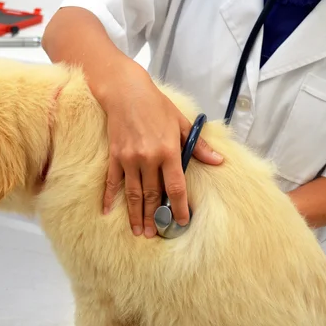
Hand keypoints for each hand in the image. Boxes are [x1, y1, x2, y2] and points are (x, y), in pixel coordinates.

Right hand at [98, 62, 223, 237]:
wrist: (125, 91)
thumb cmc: (155, 105)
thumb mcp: (181, 122)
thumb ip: (198, 146)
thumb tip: (218, 161)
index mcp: (168, 151)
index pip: (176, 187)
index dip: (179, 207)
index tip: (182, 221)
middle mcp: (148, 158)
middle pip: (153, 195)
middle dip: (154, 217)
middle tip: (155, 234)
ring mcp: (129, 159)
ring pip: (133, 193)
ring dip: (136, 214)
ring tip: (138, 232)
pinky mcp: (115, 156)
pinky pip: (112, 182)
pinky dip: (110, 197)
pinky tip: (107, 212)